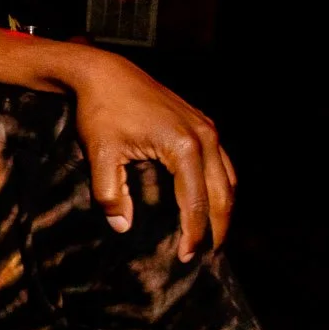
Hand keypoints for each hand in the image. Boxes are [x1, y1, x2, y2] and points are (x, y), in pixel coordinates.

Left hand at [69, 47, 234, 259]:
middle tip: (208, 255)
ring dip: (225, 208)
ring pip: (228, 177)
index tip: (186, 257)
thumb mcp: (99, 155)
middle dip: (218, 227)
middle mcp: (204, 137)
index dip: (193, 234)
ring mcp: (206, 127)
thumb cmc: (101, 112)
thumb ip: (109, 194)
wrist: (104, 72)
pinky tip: (210, 201)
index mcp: (183, 147)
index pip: (195, 203)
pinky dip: (221, 185)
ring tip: (214, 234)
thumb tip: (122, 227)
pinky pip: (221, 161)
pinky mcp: (202, 122)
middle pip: (223, 193)